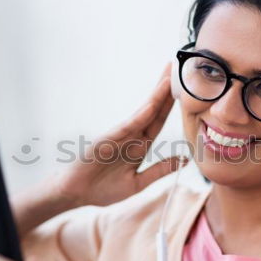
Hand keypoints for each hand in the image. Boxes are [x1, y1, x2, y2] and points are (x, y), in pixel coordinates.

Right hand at [55, 62, 187, 207]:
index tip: (184, 89)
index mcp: (139, 146)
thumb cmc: (102, 188)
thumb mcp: (137, 183)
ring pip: (142, 113)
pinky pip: (128, 126)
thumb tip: (184, 160)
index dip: (171, 105)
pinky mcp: (107, 140)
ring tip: (168, 77)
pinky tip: (152, 105)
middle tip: (177, 67)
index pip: (158, 122)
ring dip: (156, 96)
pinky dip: (140, 116)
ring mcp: (119, 136)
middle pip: (153, 110)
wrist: (75, 193)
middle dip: (165, 90)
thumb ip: (159, 171)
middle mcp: (131, 136)